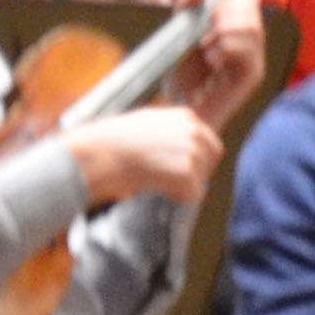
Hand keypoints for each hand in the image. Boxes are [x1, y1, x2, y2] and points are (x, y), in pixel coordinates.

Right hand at [63, 103, 221, 206]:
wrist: (103, 153)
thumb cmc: (115, 141)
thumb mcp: (148, 123)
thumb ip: (169, 131)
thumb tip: (175, 148)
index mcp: (186, 117)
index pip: (209, 141)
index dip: (198, 158)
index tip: (183, 168)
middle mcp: (194, 132)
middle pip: (211, 159)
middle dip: (196, 172)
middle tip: (171, 181)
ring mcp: (193, 152)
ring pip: (201, 178)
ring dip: (182, 185)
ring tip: (155, 181)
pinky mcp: (187, 173)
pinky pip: (192, 194)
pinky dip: (177, 197)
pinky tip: (156, 188)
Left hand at [187, 0, 270, 127]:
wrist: (178, 106)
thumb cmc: (180, 71)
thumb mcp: (179, 28)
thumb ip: (189, 1)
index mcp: (236, 24)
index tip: (210, 5)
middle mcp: (250, 38)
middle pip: (251, 5)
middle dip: (224, 11)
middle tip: (204, 28)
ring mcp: (255, 56)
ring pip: (250, 26)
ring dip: (223, 30)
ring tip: (205, 45)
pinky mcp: (253, 74)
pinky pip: (248, 49)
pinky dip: (225, 47)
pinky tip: (212, 58)